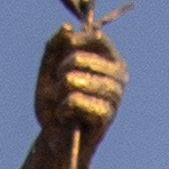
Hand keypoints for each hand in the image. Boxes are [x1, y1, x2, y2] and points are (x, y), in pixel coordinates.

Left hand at [37, 25, 124, 152]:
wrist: (56, 140)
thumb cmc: (55, 102)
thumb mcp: (49, 68)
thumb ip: (55, 45)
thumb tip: (66, 27)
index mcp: (110, 60)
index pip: (96, 37)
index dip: (73, 43)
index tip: (61, 57)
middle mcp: (119, 76)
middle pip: (78, 58)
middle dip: (60, 74)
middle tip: (62, 90)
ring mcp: (115, 96)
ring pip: (72, 80)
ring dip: (59, 94)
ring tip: (65, 105)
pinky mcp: (106, 116)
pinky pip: (73, 101)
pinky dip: (62, 109)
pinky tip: (69, 118)